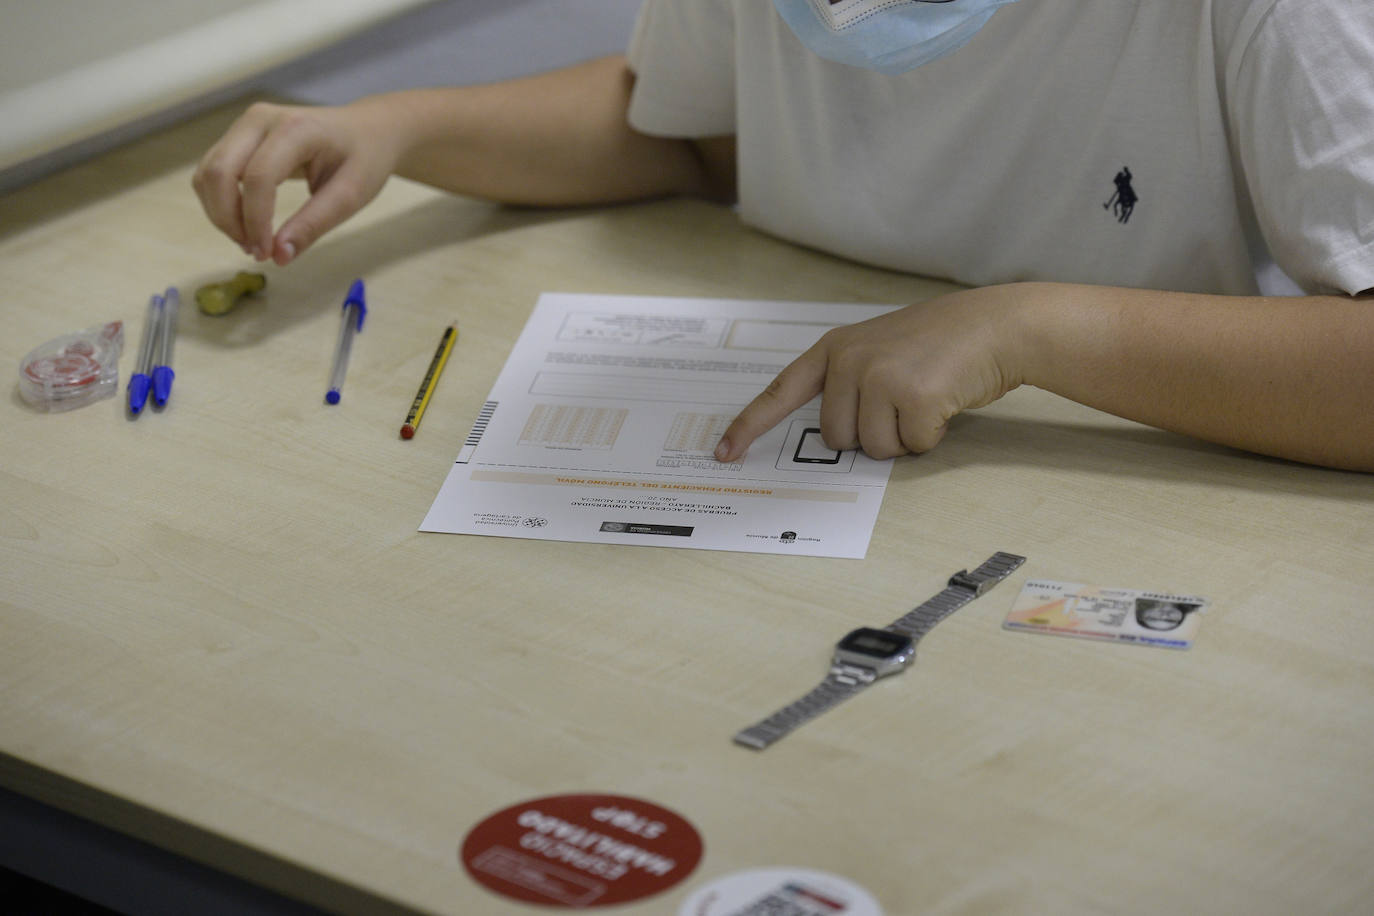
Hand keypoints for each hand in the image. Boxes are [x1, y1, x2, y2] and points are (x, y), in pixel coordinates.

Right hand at [191, 100, 400, 264]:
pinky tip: (247, 224)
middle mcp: (260, 119)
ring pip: (208, 173)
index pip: (258, 177)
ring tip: (252, 241)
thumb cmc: (364, 158)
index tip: (266, 254)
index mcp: (295, 129)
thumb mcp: (351, 196)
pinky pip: (213, 172)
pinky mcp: (238, 137)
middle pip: (219, 171)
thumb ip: (314, 224)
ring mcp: (245, 125)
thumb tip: (279, 256)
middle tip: (256, 251)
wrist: (367, 130)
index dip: (255, 221)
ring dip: (221, 214)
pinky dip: (220, 203)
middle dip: (228, 219)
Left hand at [714, 285, 1031, 461]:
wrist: (994, 325)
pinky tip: (944, 402)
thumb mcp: (879, 347)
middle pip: (836, 438)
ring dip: (902, 437)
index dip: (750, 426)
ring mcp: (879, 377)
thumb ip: (847, 380)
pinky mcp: (912, 397)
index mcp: (834, 348)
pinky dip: (930, 436)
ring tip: (925, 397)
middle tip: (902, 401)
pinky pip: (910, 446)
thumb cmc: (940, 342)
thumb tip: (833, 435)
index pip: (780, 392)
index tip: (724, 453)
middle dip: (871, 434)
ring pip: (872, 448)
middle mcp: (849, 360)